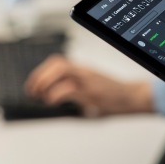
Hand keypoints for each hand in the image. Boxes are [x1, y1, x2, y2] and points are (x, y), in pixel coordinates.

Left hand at [23, 55, 153, 116]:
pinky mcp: (91, 92)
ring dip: (45, 81)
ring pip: (61, 69)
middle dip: (39, 76)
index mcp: (82, 70)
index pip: (57, 62)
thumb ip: (75, 91)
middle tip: (32, 91)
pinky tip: (52, 101)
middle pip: (56, 62)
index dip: (40, 72)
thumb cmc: (112, 96)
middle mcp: (84, 71)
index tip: (32, 86)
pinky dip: (56, 94)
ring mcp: (88, 80)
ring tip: (40, 95)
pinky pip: (69, 88)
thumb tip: (55, 100)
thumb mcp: (91, 89)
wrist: (131, 97)